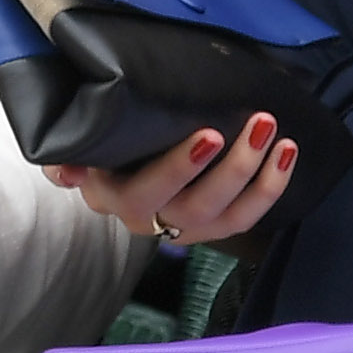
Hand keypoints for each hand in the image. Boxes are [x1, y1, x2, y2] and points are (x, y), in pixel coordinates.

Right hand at [48, 111, 296, 246]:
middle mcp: (153, 220)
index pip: (149, 191)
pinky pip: (248, 216)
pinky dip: (272, 186)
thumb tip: (65, 170)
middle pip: (198, 204)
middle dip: (234, 168)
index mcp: (117, 198)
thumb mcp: (78, 153)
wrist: (112, 179)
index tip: (209, 135)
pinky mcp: (215, 227)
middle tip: (258, 125)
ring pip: (229, 215)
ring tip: (278, 136)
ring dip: (260, 177)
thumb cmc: (99, 155)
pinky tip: (287, 153)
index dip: (181, 167)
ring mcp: (188, 227)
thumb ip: (67, 159)